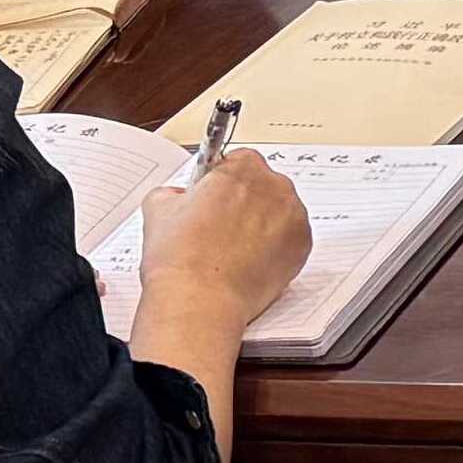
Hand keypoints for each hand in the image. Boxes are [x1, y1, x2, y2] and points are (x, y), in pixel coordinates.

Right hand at [139, 146, 312, 318]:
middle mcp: (275, 186)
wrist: (199, 300)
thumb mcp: (159, 208)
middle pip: (262, 186)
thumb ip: (173, 191)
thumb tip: (179, 196)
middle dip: (245, 202)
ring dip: (263, 223)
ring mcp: (294, 216)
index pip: (239, 162)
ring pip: (279, 212)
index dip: (223, 182)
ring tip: (233, 249)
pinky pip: (291, 238)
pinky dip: (276, 247)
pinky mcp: (303, 245)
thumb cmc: (180, 258)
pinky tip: (250, 261)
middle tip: (220, 228)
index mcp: (243, 168)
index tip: (215, 198)